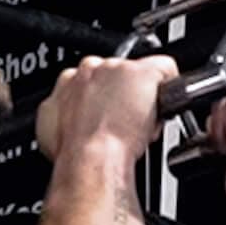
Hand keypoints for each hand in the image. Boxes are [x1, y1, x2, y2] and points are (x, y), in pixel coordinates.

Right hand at [33, 55, 179, 169]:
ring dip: (142, 96)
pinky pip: (165, 68)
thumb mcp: (55, 131)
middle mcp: (91, 69)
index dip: (103, 100)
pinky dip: (170, 86)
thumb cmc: (76, 151)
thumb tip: (70, 121)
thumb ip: (65, 116)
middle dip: (122, 95)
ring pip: (139, 73)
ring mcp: (119, 69)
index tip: (107, 116)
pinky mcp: (144, 72)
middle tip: (126, 122)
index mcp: (68, 80)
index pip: (91, 79)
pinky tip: (163, 108)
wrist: (91, 156)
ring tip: (140, 123)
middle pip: (116, 73)